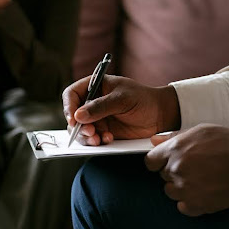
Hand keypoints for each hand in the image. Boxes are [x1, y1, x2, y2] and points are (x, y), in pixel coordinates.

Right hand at [62, 75, 180, 145]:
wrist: (160, 115)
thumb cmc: (143, 99)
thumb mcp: (122, 99)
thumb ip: (100, 107)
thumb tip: (78, 116)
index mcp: (94, 86)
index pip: (71, 95)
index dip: (69, 107)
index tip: (74, 120)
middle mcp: (92, 102)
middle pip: (73, 115)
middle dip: (79, 126)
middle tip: (91, 133)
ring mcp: (97, 118)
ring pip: (80, 130)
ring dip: (87, 137)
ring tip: (99, 139)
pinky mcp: (103, 131)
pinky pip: (92, 139)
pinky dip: (97, 141)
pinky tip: (109, 139)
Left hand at [145, 124, 228, 215]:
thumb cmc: (228, 142)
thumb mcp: (199, 130)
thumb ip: (173, 136)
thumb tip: (154, 140)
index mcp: (175, 149)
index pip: (150, 161)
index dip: (158, 162)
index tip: (165, 162)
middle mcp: (177, 169)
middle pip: (163, 176)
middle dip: (175, 171)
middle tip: (194, 167)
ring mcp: (187, 188)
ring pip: (171, 192)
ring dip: (181, 187)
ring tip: (200, 179)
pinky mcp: (199, 204)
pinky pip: (183, 207)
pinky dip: (190, 202)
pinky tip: (202, 191)